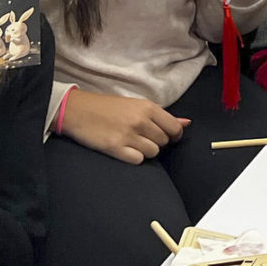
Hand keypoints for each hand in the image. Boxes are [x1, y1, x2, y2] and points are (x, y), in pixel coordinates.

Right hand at [60, 89, 188, 164]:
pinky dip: (134, 157)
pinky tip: (125, 149)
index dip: (174, 135)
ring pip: (153, 152)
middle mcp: (140, 121)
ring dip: (145, 150)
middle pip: (164, 141)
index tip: (167, 136)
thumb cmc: (109, 107)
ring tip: (133, 142)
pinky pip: (138, 160)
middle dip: (157, 141)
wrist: (79, 110)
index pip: (175, 128)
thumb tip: (187, 123)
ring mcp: (128, 135)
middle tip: (143, 137)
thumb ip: (163, 116)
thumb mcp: (137, 105)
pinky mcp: (115, 148)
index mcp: (148, 107)